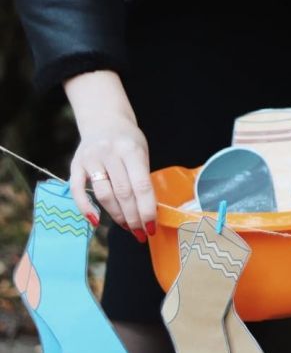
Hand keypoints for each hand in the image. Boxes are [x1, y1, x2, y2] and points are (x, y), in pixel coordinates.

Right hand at [64, 71, 156, 242]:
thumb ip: (142, 177)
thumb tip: (148, 212)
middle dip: (133, 217)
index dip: (147, 209)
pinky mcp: (75, 164)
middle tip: (141, 233)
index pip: (141, 186)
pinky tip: (96, 222)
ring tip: (128, 227)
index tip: (152, 227)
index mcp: (131, 150)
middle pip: (123, 193)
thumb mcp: (142, 153)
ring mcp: (90, 159)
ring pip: (103, 195)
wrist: (104, 120)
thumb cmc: (128, 141)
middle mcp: (109, 153)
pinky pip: (77, 190)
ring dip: (116, 216)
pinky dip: (86, 208)